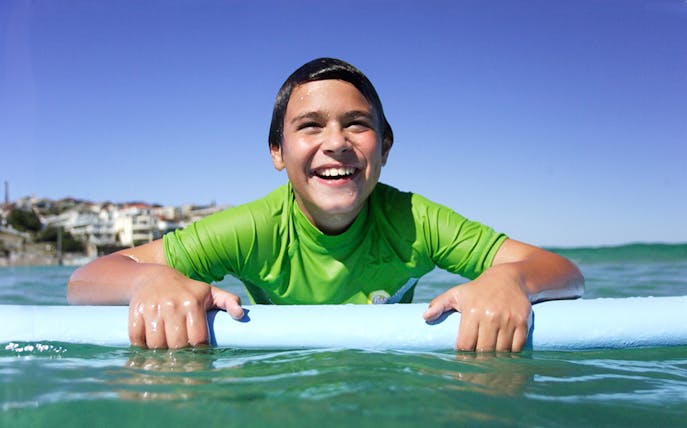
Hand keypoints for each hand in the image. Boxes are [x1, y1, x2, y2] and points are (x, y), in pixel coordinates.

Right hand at [128, 265, 243, 348]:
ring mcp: (152, 308)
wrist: (154, 277)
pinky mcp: (135, 311)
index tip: (197, 352)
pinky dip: (141, 346)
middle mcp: (172, 305)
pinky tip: (148, 343)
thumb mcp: (209, 293)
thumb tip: (241, 314)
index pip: (197, 339)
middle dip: (179, 353)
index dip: (198, 350)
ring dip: (160, 352)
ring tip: (165, 348)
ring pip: (156, 345)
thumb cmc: (187, 290)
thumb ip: (228, 301)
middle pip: (176, 345)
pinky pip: (136, 338)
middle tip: (180, 352)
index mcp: (192, 303)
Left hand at [423, 266, 531, 351]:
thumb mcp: (457, 293)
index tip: (463, 356)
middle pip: (484, 350)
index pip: (466, 344)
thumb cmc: (479, 289)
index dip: (463, 353)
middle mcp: (490, 316)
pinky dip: (512, 354)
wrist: (509, 277)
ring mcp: (508, 320)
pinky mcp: (523, 322)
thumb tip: (425, 317)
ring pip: (501, 351)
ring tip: (490, 361)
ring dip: (496, 359)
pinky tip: (505, 355)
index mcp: (472, 311)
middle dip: (479, 360)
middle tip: (477, 364)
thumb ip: (439, 304)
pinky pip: (517, 347)